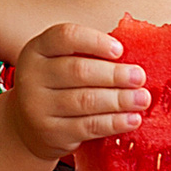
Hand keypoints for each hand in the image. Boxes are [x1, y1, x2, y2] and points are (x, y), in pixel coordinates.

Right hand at [7, 23, 150, 161]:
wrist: (28, 127)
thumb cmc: (57, 87)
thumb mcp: (61, 63)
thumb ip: (88, 56)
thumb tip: (133, 59)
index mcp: (37, 50)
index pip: (65, 37)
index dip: (95, 41)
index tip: (120, 50)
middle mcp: (31, 76)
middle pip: (78, 71)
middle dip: (114, 74)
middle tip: (140, 77)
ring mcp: (37, 107)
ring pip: (85, 101)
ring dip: (119, 100)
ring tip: (142, 99)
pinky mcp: (50, 133)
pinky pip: (88, 126)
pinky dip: (114, 123)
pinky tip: (132, 119)